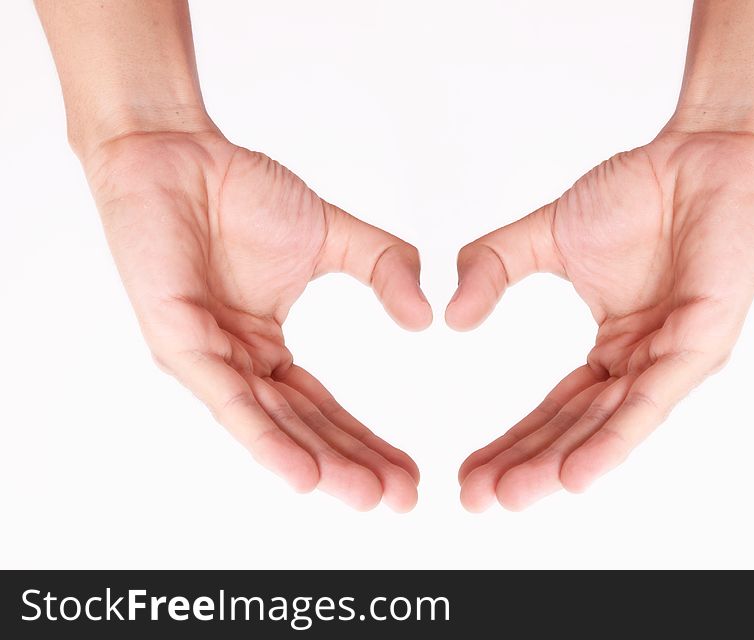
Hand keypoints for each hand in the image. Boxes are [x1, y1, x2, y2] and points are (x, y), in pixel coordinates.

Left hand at [85, 131, 431, 511]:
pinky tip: (302, 473)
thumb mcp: (332, 236)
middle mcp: (236, 365)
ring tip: (364, 495)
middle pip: (301, 428)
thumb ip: (383, 268)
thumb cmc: (240, 191)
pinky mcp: (178, 342)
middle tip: (400, 499)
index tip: (412, 472)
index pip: (322, 408)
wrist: (177, 150)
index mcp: (265, 350)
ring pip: (267, 425)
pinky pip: (226, 398)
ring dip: (316, 465)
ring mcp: (205, 359)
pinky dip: (264, 438)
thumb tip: (427, 316)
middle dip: (351, 466)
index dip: (367, 441)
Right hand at [448, 130, 753, 510]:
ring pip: (613, 426)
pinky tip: (577, 474)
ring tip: (514, 495)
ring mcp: (675, 359)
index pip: (557, 409)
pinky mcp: (703, 343)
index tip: (466, 471)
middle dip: (527, 465)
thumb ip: (495, 267)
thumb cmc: (640, 191)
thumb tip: (449, 315)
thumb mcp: (547, 236)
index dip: (512, 441)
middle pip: (579, 429)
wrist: (704, 149)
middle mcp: (644, 365)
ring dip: (563, 465)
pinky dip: (615, 439)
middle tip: (478, 497)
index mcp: (615, 349)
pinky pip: (654, 399)